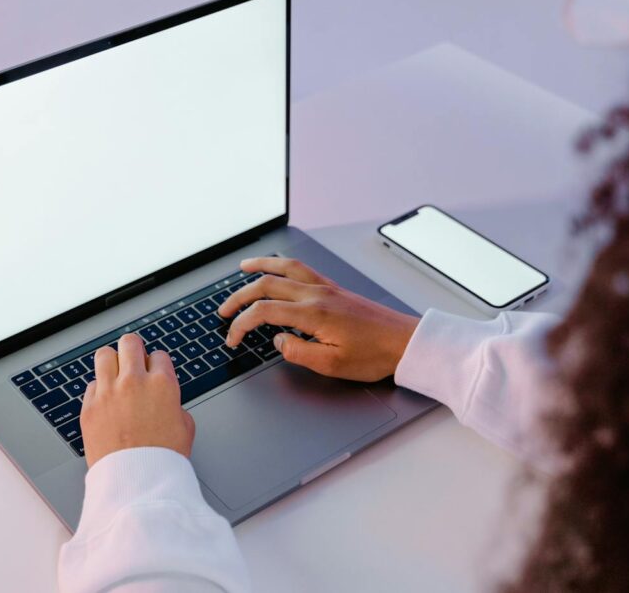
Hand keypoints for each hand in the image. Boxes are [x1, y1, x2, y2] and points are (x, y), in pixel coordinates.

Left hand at [81, 334, 195, 467]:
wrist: (138, 482)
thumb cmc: (163, 459)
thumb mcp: (185, 427)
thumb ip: (174, 403)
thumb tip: (166, 399)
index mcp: (162, 384)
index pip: (158, 355)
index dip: (157, 366)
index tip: (154, 374)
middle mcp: (134, 382)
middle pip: (129, 343)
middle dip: (133, 351)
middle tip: (133, 363)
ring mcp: (108, 393)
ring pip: (104, 354)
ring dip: (111, 363)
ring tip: (115, 375)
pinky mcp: (89, 408)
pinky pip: (91, 385)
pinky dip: (98, 390)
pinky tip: (106, 402)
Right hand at [218, 256, 418, 381]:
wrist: (404, 342)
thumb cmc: (373, 355)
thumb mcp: (331, 364)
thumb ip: (297, 352)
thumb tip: (277, 340)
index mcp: (312, 313)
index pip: (263, 312)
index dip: (241, 324)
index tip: (232, 339)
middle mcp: (316, 294)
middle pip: (266, 285)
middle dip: (239, 296)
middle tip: (223, 310)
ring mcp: (325, 288)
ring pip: (284, 268)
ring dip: (260, 267)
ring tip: (242, 268)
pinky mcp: (334, 288)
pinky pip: (301, 268)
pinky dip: (282, 265)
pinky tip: (277, 268)